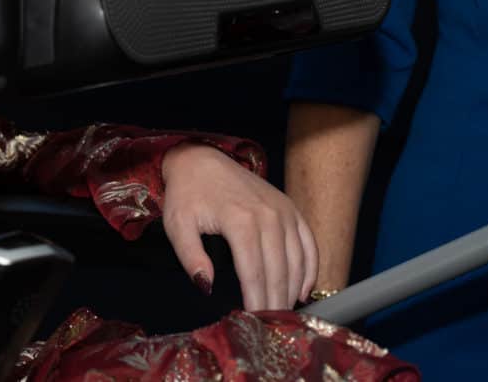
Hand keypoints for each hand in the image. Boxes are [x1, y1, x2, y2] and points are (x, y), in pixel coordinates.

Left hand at [160, 143, 317, 310]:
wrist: (202, 159)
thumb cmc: (188, 193)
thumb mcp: (177, 223)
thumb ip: (190, 256)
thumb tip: (206, 287)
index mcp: (240, 220)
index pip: (254, 273)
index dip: (256, 302)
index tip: (255, 325)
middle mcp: (268, 215)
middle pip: (279, 271)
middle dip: (275, 303)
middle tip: (271, 328)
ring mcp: (283, 211)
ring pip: (297, 261)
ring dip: (292, 291)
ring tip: (283, 315)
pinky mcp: (290, 209)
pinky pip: (309, 244)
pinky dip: (309, 270)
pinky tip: (301, 291)